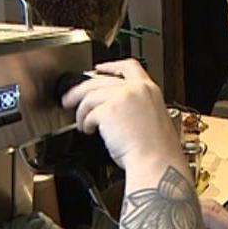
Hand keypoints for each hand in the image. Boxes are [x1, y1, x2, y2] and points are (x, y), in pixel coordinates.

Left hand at [61, 59, 180, 171]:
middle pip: (100, 80)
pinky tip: (89, 131)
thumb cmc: (156, 150)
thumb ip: (135, 106)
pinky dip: (85, 123)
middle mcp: (135, 89)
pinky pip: (89, 114)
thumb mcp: (152, 118)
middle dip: (81, 90)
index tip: (98, 69)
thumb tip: (112, 107)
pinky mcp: (109, 111)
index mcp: (149, 90)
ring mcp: (122, 98)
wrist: (156, 162)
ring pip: (90, 96)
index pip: (128, 66)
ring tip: (83, 124)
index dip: (110, 66)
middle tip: (70, 99)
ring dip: (82, 112)